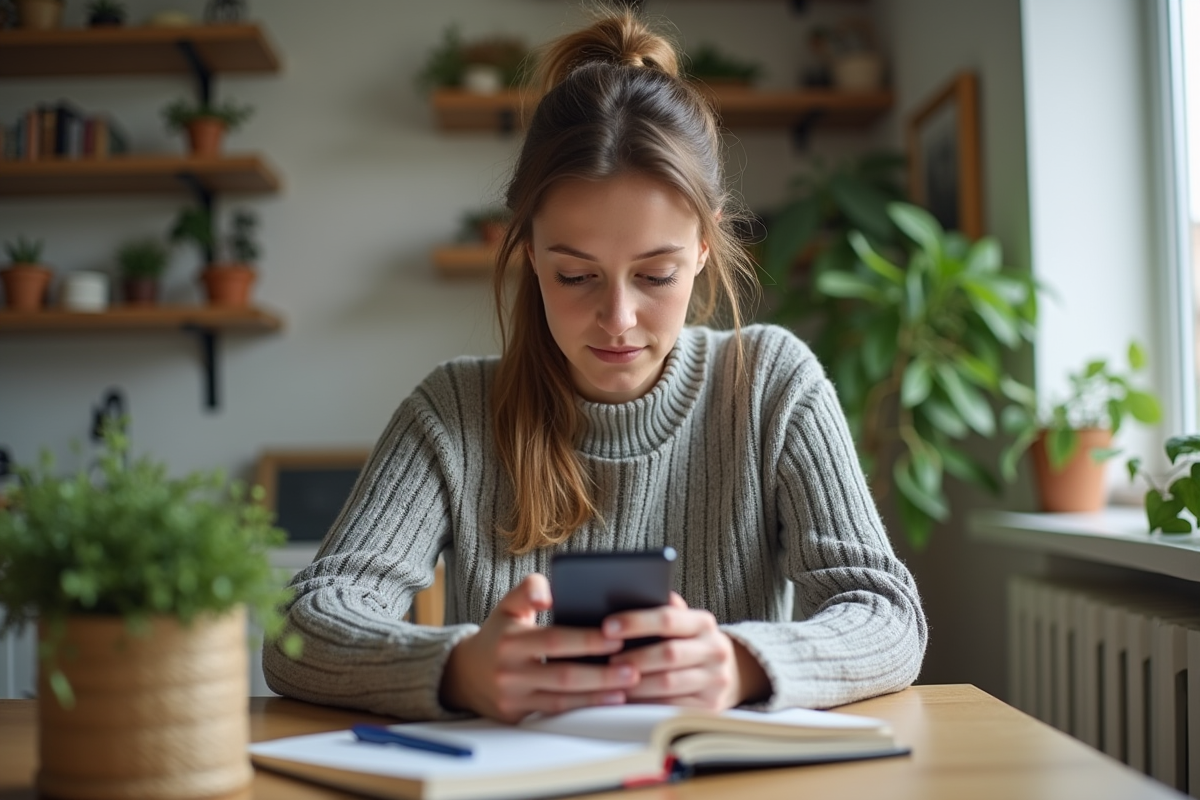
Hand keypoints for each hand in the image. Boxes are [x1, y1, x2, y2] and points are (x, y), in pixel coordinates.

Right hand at [440, 574, 640, 722]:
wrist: (465, 674)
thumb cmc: (499, 633)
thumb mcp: (508, 605)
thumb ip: (529, 588)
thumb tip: (551, 591)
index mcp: (511, 639)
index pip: (554, 640)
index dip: (586, 640)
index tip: (617, 637)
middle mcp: (510, 670)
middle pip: (562, 675)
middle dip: (601, 673)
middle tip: (634, 667)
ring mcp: (513, 697)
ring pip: (562, 699)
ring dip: (598, 694)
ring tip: (629, 685)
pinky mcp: (517, 716)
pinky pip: (555, 713)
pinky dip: (584, 708)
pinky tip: (609, 701)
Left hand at [606, 593, 769, 709]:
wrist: (725, 675)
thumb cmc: (689, 644)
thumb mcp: (683, 623)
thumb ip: (662, 611)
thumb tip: (628, 596)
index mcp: (704, 623)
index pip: (668, 618)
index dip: (636, 622)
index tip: (607, 627)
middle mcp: (715, 650)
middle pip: (668, 653)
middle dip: (633, 658)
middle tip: (606, 662)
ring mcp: (715, 680)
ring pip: (668, 683)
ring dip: (635, 684)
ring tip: (611, 682)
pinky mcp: (710, 707)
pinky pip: (671, 707)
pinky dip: (646, 703)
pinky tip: (627, 701)